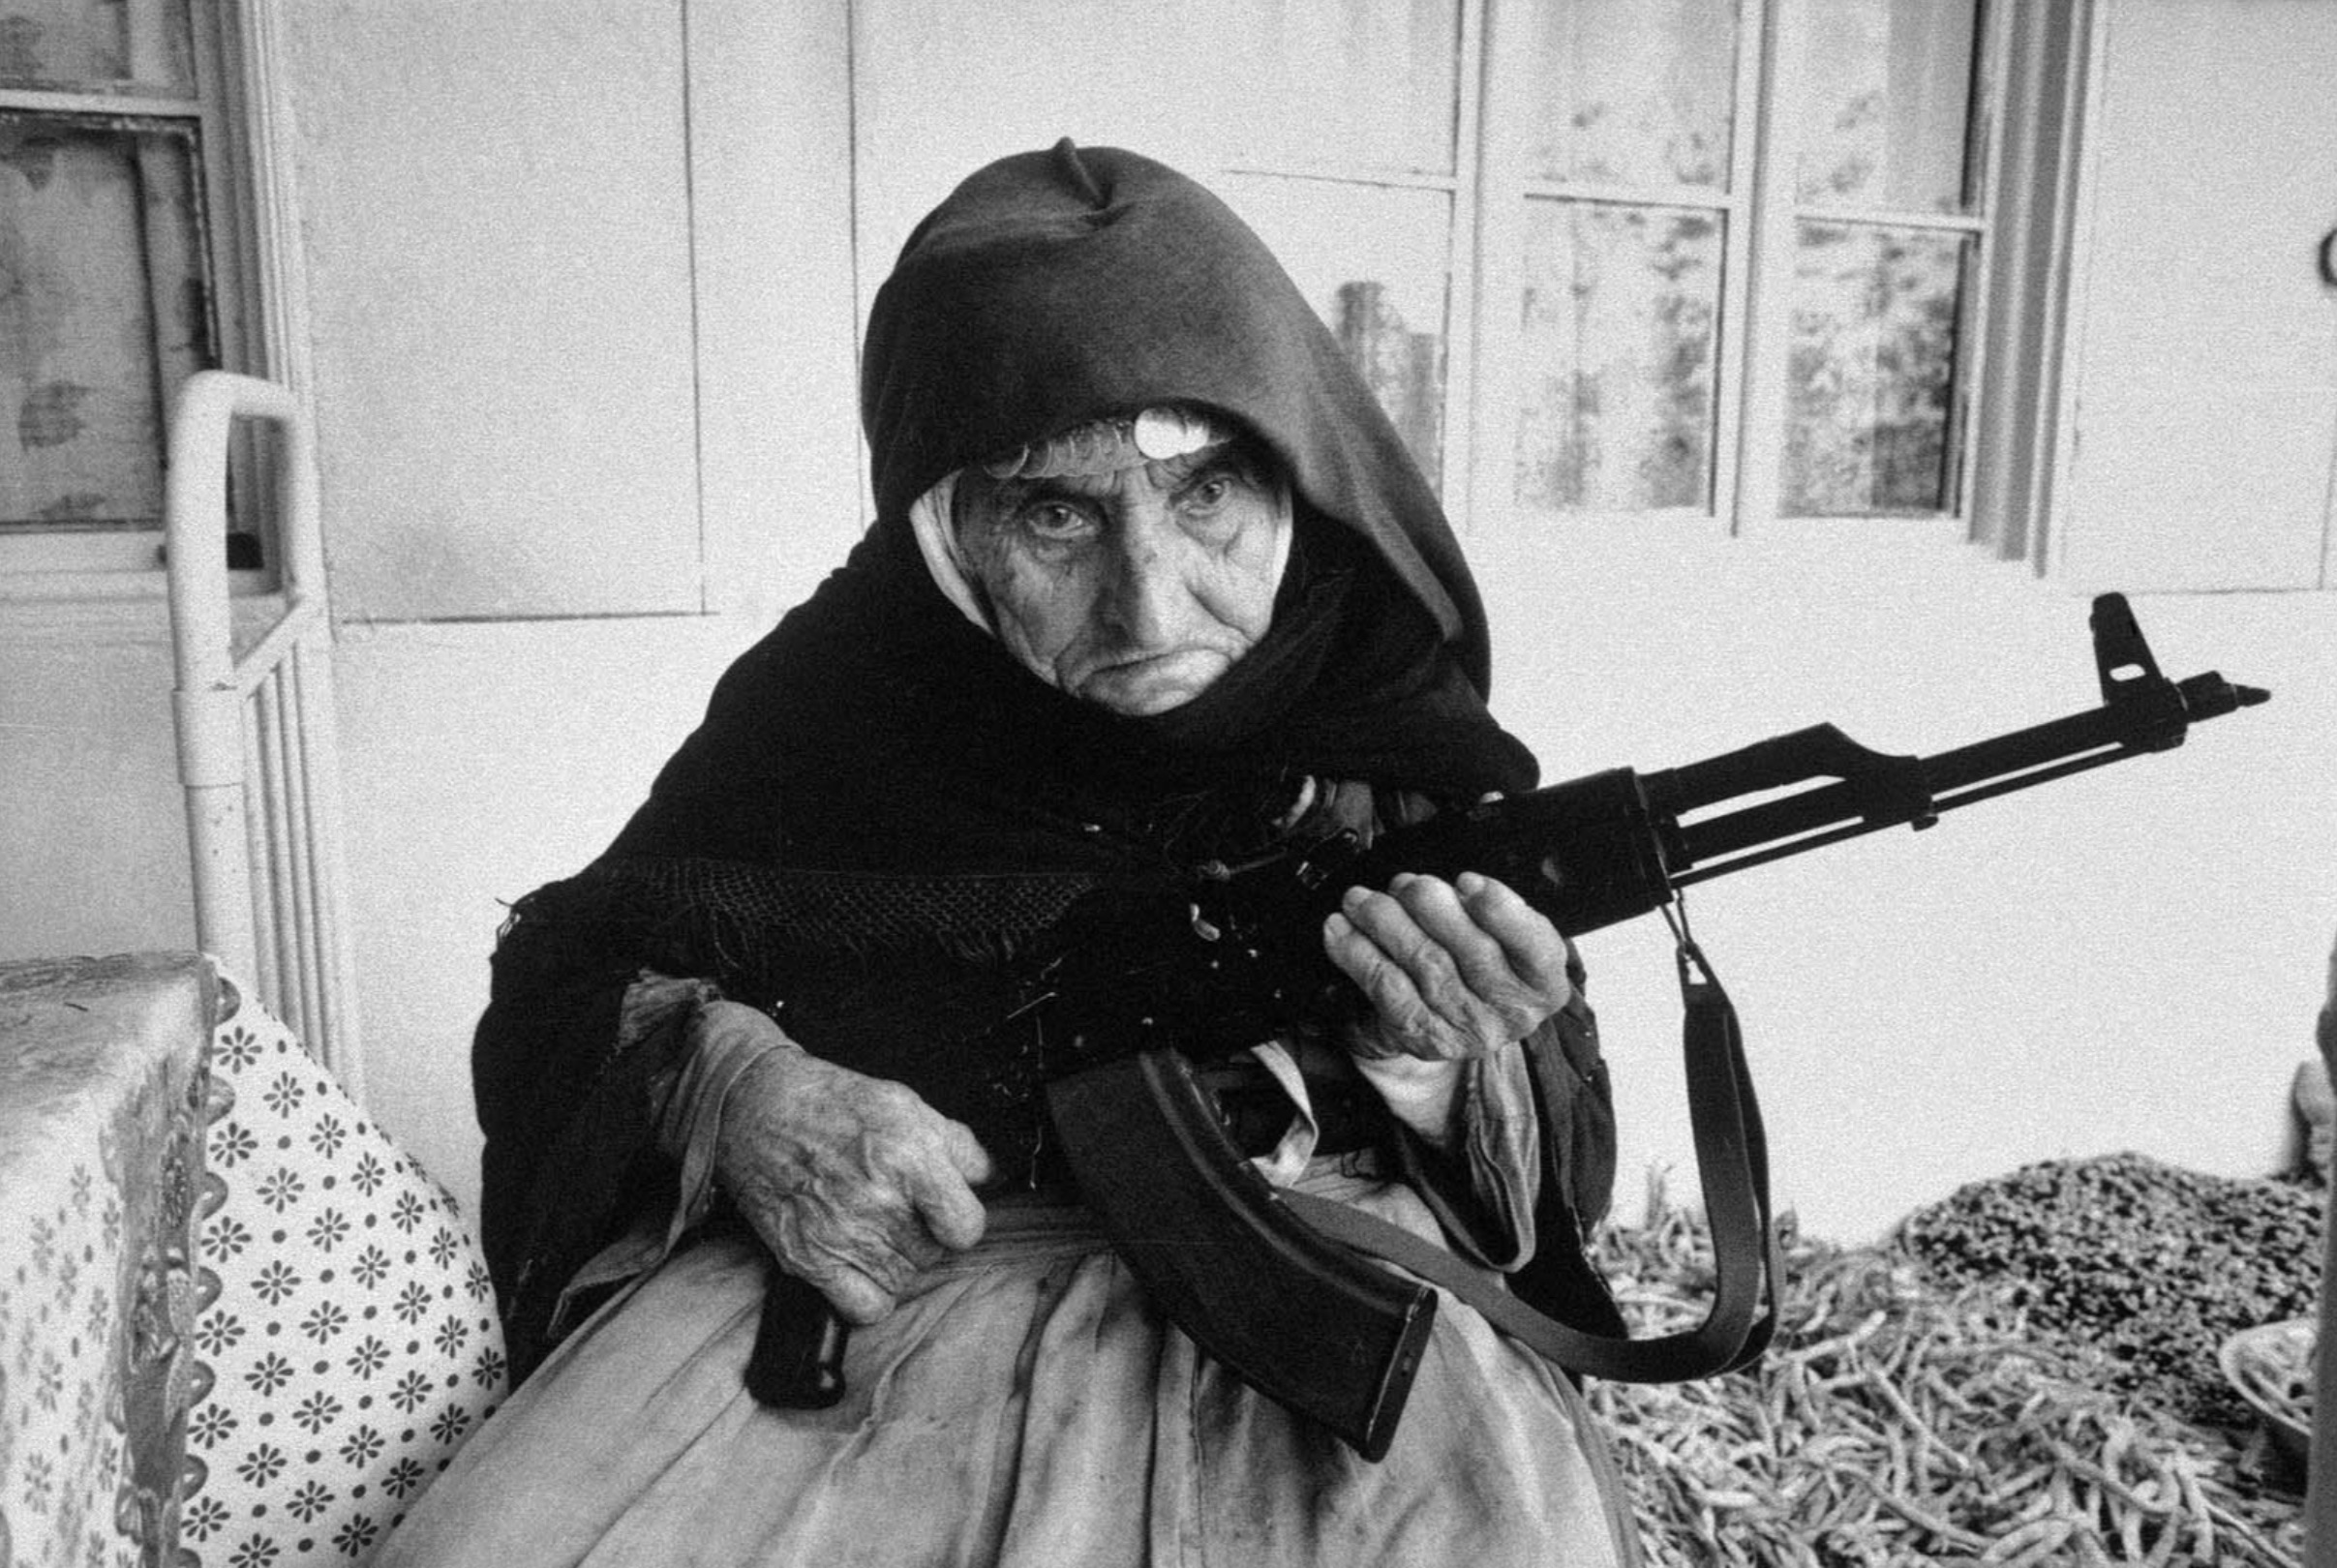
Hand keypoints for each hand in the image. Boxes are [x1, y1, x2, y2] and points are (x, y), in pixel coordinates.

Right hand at [710, 1016, 993, 1324]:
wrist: (756, 1109)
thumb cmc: (834, 1103)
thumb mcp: (907, 1104)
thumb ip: (959, 1145)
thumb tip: (991, 1177)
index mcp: (909, 1158)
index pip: (966, 1228)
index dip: (961, 1220)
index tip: (947, 1211)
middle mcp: (878, 1202)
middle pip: (934, 1255)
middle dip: (925, 1234)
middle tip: (899, 1208)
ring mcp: (842, 1235)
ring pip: (904, 1280)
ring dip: (898, 1261)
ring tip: (875, 1226)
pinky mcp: (809, 1260)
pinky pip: (865, 1308)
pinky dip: (870, 1295)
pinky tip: (861, 1264)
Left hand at [1322, 870, 1573, 1061]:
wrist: (1460, 1020)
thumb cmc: (1485, 957)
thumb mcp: (1506, 929)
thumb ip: (1491, 898)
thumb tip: (1459, 846)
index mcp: (1544, 979)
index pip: (1535, 945)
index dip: (1500, 911)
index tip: (1467, 880)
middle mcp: (1513, 1011)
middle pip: (1472, 952)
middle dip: (1431, 907)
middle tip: (1405, 883)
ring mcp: (1468, 1029)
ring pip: (1424, 966)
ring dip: (1385, 924)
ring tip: (1361, 899)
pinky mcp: (1424, 1037)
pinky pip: (1387, 990)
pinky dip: (1359, 955)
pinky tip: (1342, 930)